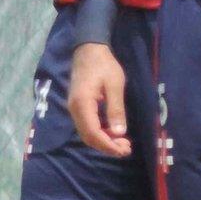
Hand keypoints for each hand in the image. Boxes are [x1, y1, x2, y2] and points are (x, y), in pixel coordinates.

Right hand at [67, 43, 131, 158]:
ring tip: (122, 143)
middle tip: (126, 149)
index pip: (93, 133)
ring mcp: (74, 108)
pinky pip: (87, 126)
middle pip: (88, 137)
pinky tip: (113, 132)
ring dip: (103, 141)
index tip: (124, 150)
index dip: (108, 145)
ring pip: (87, 133)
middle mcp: (74, 109)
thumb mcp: (115, 85)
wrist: (88, 49)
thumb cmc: (103, 65)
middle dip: (106, 146)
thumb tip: (119, 133)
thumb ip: (116, 109)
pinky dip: (99, 133)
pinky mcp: (78, 106)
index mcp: (83, 104)